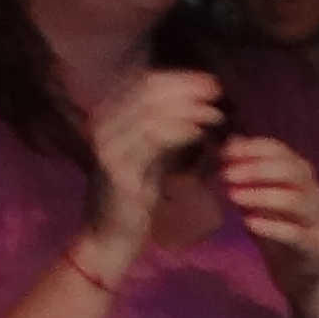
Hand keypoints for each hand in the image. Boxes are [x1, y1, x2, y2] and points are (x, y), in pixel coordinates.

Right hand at [81, 66, 226, 267]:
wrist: (107, 239)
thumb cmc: (132, 198)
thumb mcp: (146, 156)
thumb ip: (161, 130)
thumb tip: (193, 104)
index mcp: (107, 116)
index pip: (143, 81)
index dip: (178, 78)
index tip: (209, 81)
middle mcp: (102, 124)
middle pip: (147, 90)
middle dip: (186, 87)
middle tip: (217, 92)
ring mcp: (107, 145)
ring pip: (150, 110)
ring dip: (188, 107)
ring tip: (215, 113)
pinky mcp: (118, 168)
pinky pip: (151, 139)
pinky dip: (179, 130)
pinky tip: (199, 132)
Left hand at [220, 132, 318, 317]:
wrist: (302, 271)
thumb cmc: (277, 226)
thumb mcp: (258, 197)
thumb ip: (246, 172)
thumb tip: (228, 143)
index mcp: (301, 174)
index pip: (281, 151)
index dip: (253, 148)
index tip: (225, 153)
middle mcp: (314, 192)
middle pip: (291, 171)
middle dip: (256, 169)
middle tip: (226, 174)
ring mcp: (318, 220)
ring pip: (296, 201)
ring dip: (262, 195)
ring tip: (233, 196)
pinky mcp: (315, 247)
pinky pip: (296, 235)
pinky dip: (272, 227)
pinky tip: (248, 223)